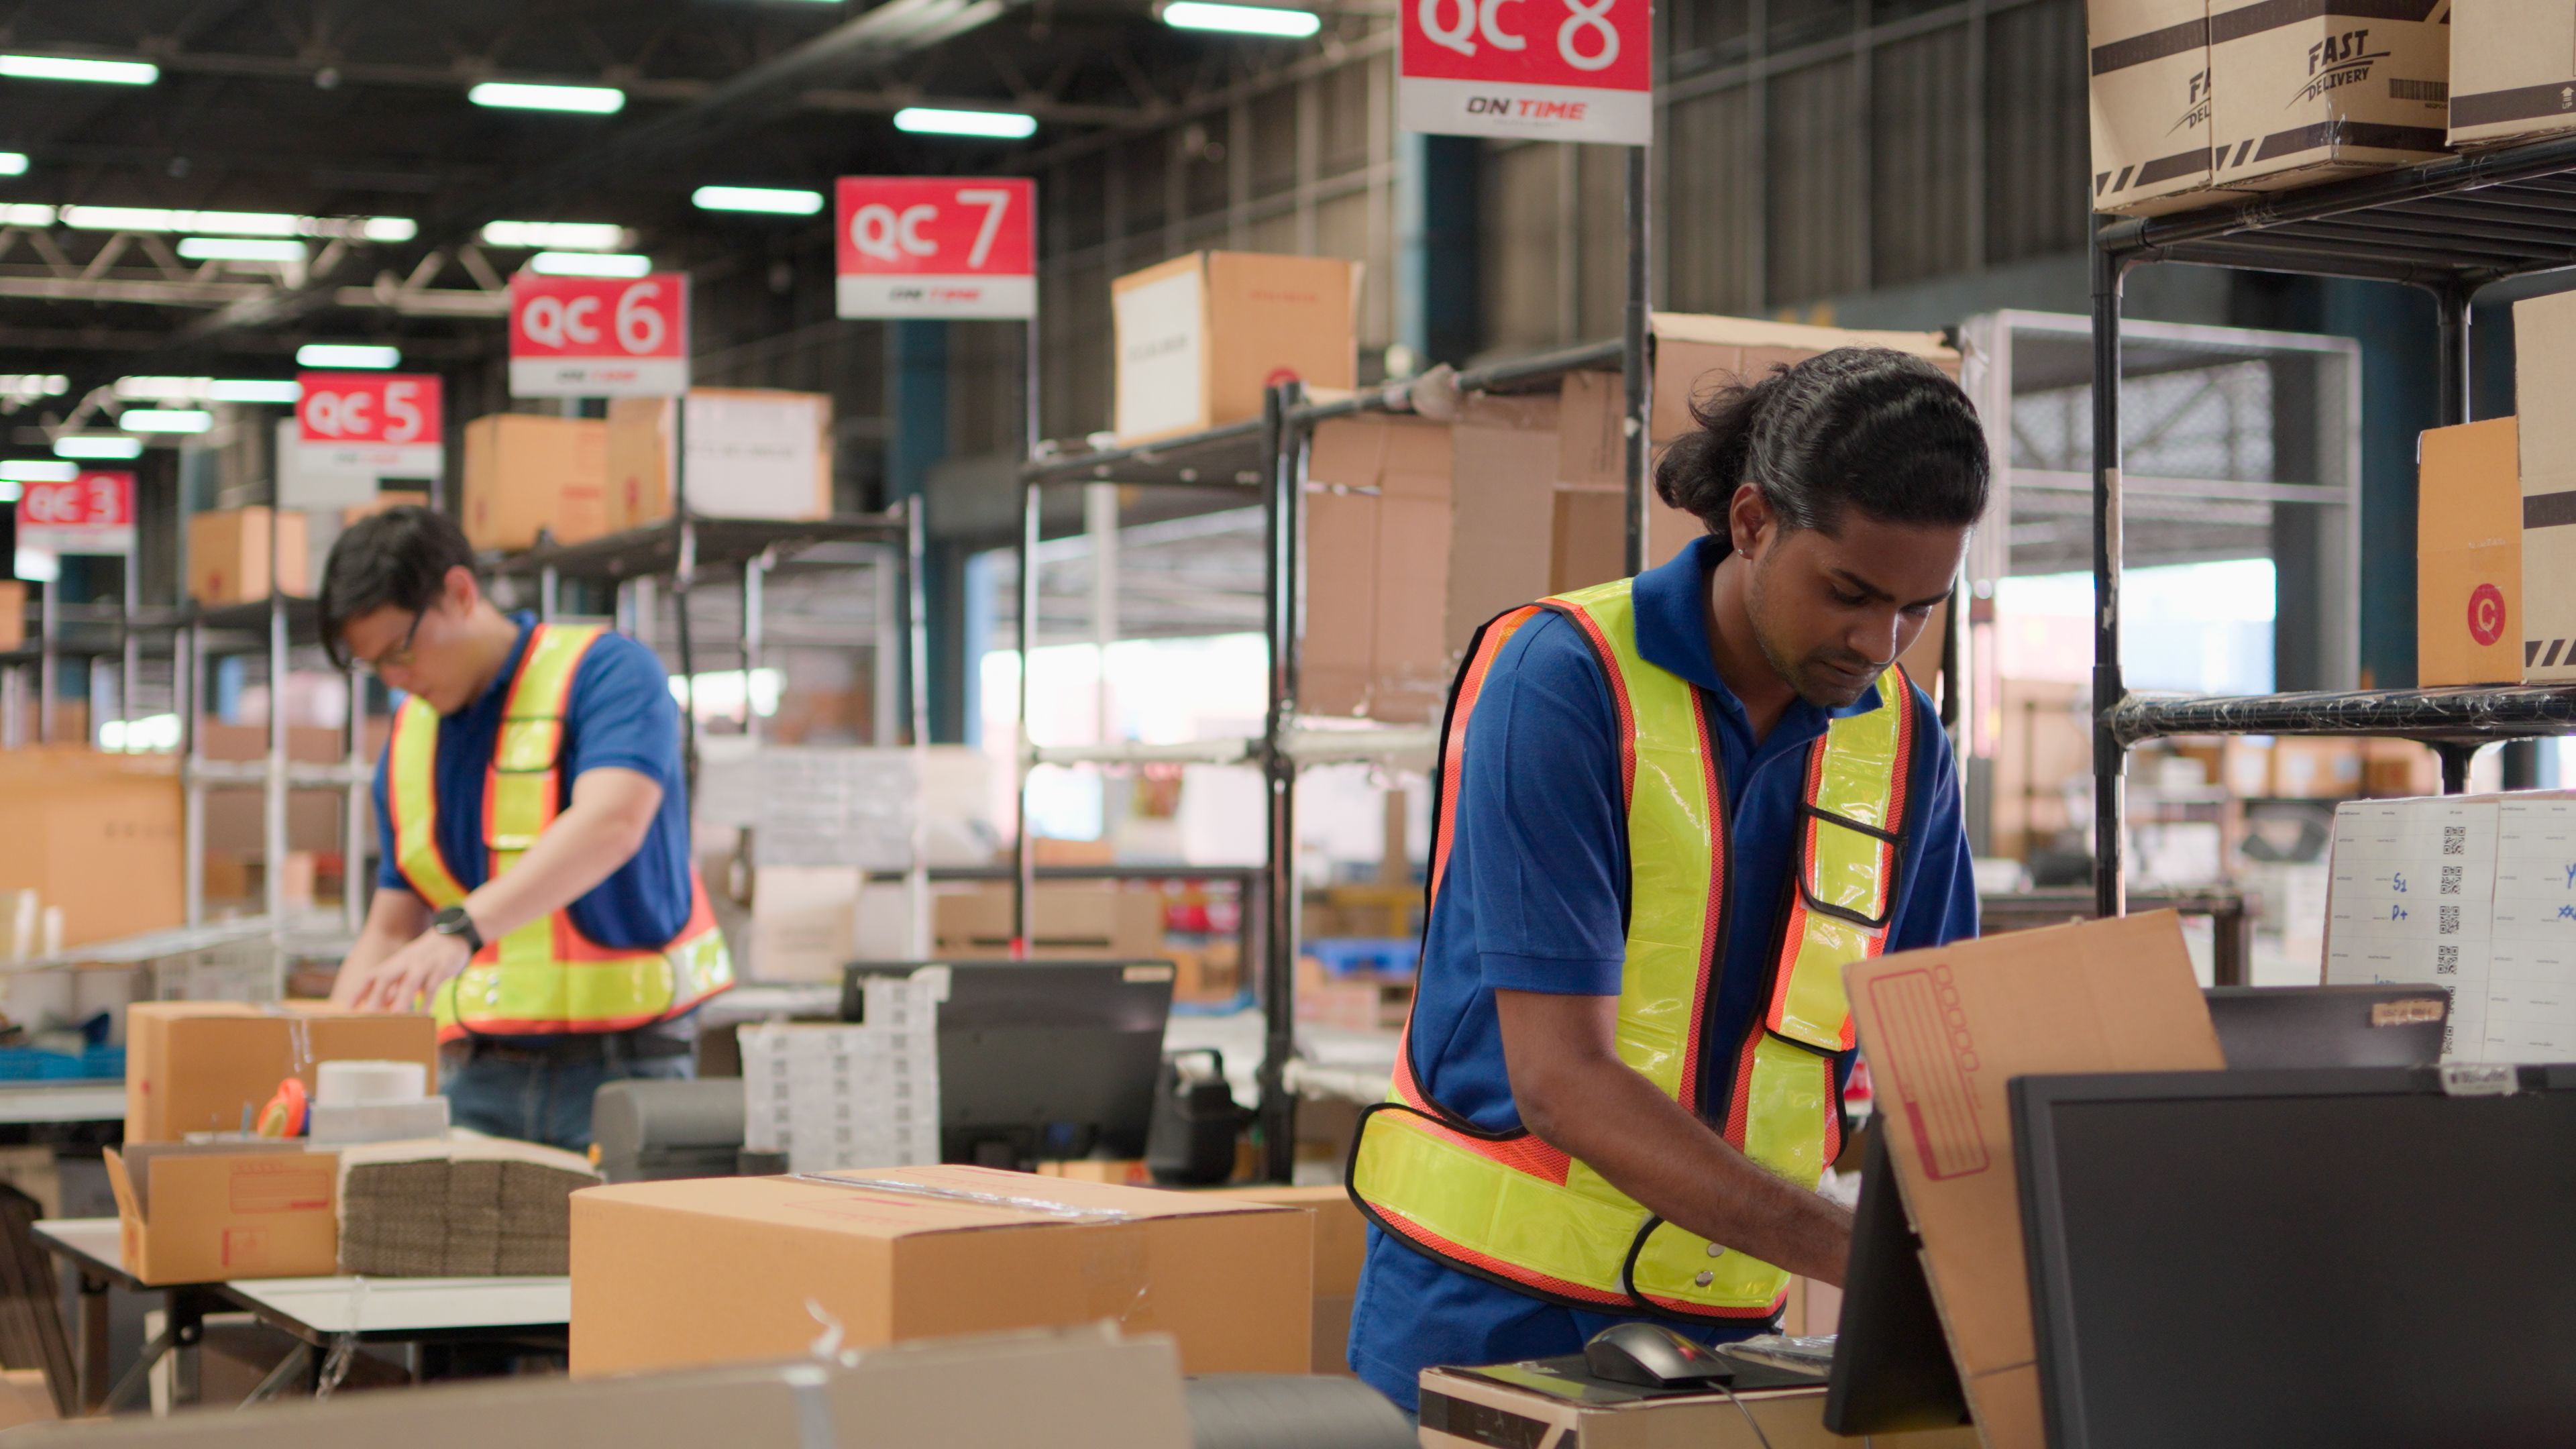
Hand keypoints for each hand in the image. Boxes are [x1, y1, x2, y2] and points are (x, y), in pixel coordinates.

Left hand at [353, 929, 474, 1013]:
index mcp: (395, 962)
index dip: (360, 991)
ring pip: (410, 982)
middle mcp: (406, 962)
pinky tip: (425, 1014)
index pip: (372, 975)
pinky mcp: (442, 968)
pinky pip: (433, 986)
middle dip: (376, 996)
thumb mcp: (407, 969)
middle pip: (387, 977)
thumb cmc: (427, 957)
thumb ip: (395, 987)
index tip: (350, 1008)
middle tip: (369, 1015)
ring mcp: (424, 964)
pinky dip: (428, 1000)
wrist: (453, 936)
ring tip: (396, 1016)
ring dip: (402, 999)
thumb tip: (381, 1006)